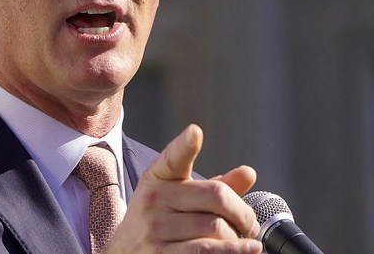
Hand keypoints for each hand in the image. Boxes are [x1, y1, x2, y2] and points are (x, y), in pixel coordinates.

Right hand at [103, 125, 261, 253]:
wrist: (124, 253)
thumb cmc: (159, 220)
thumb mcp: (178, 196)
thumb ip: (215, 186)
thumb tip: (248, 173)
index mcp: (159, 177)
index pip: (174, 158)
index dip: (185, 145)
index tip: (195, 132)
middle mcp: (154, 199)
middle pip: (216, 196)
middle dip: (242, 212)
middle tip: (249, 223)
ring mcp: (156, 229)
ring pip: (217, 227)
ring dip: (238, 238)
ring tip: (241, 240)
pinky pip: (206, 250)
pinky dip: (233, 250)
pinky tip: (246, 250)